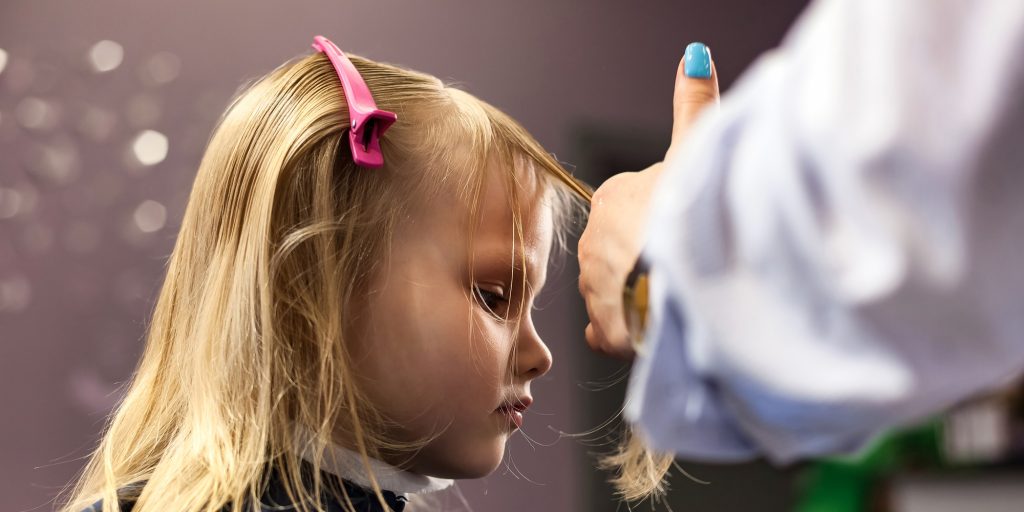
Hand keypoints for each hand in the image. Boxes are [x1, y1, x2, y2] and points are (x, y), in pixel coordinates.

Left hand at [579, 43, 719, 359]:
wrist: (687, 280)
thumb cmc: (693, 213)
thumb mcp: (697, 150)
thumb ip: (694, 105)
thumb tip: (694, 54)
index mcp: (613, 197)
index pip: (629, 208)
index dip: (660, 221)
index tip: (681, 233)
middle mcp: (593, 241)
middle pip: (620, 252)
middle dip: (644, 262)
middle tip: (680, 269)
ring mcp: (594, 285)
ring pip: (614, 291)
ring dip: (637, 297)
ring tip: (670, 300)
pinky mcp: (603, 326)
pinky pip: (607, 330)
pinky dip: (624, 331)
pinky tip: (646, 329)